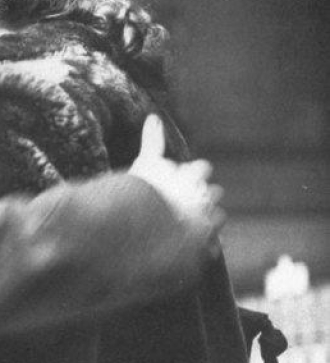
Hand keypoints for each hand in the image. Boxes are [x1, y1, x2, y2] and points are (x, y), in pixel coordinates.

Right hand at [129, 115, 224, 249]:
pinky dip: (205, 245)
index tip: (180, 178)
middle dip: (203, 196)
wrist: (145, 228)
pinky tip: (193, 246)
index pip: (201, 168)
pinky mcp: (205, 246)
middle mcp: (206, 198)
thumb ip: (152, 141)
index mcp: (194, 176)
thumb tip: (153, 116)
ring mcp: (208, 223)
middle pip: (214, 192)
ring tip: (189, 225)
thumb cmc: (143, 192)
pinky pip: (212, 244)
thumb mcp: (145, 163)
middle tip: (183, 202)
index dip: (192, 173)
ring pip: (218, 217)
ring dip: (207, 219)